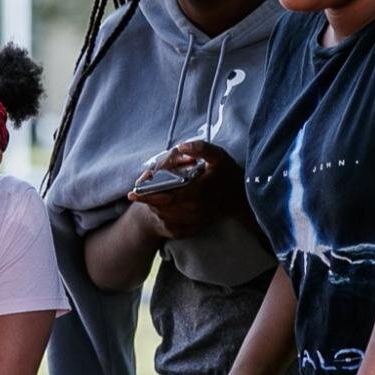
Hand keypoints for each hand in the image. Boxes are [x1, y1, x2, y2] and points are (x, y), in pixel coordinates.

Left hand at [128, 140, 242, 238]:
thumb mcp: (219, 156)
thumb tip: (181, 147)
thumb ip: (201, 148)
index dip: (147, 196)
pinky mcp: (196, 226)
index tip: (132, 193)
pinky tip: (162, 209)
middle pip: (162, 209)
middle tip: (136, 194)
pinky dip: (165, 218)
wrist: (243, 199)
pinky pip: (174, 226)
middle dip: (147, 201)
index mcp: (196, 193)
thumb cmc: (229, 175)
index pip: (165, 197)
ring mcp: (195, 220)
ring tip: (150, 198)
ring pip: (166, 218)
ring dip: (155, 209)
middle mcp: (194, 209)